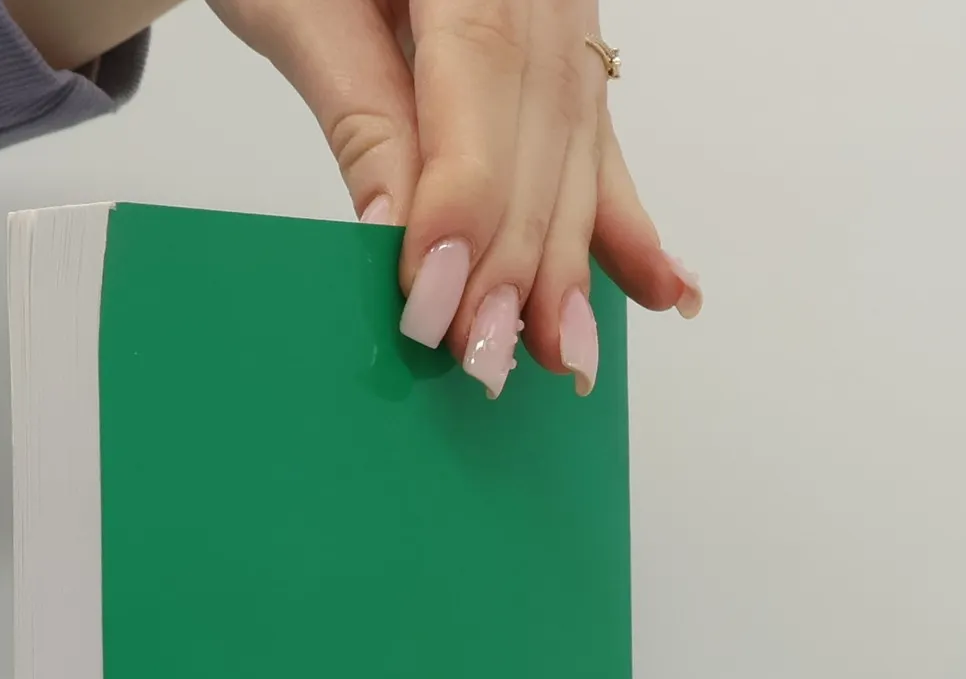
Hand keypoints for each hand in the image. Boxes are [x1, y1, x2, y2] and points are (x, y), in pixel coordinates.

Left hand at [207, 0, 699, 397]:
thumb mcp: (302, 8)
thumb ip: (360, 111)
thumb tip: (397, 233)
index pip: (482, 80)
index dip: (464, 199)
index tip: (435, 294)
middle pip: (543, 127)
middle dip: (516, 256)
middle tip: (486, 354)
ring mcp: (564, 14)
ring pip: (578, 149)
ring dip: (570, 263)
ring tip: (565, 356)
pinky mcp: (565, 51)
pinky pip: (597, 142)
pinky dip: (620, 224)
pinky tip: (663, 288)